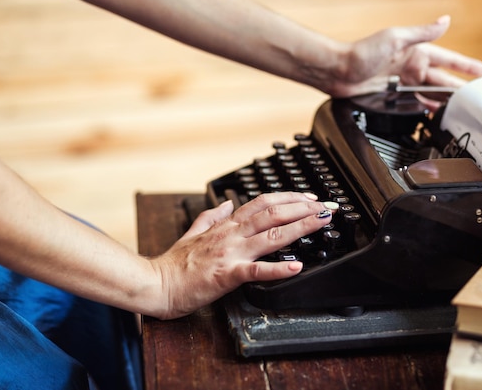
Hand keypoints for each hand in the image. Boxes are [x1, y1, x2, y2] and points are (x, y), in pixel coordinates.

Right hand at [149, 192, 336, 318]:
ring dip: (300, 227)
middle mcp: (231, 234)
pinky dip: (278, 269)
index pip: (262, 203)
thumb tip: (228, 202)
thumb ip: (212, 215)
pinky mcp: (227, 275)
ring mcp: (230, 253)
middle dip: (302, 208)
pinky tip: (297, 267)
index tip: (307, 198)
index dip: (287, 198)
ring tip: (320, 223)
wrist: (156, 283)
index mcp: (225, 225)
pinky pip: (256, 270)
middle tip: (325, 207)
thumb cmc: (174, 263)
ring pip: (271, 235)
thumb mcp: (193, 231)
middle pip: (272, 213)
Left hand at [326, 15, 481, 97]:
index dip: (465, 65)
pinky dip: (425, 106)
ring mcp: (402, 80)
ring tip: (459, 110)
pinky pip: (414, 101)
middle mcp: (411, 65)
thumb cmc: (361, 52)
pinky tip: (432, 113)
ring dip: (443, 100)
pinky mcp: (391, 93)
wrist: (338, 71)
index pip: (448, 59)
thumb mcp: (395, 39)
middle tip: (475, 99)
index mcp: (416, 51)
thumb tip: (445, 21)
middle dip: (458, 88)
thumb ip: (422, 33)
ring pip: (429, 92)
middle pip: (441, 80)